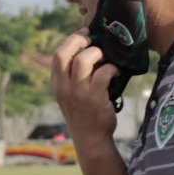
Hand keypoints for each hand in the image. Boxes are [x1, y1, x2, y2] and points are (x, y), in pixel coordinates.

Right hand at [49, 29, 120, 148]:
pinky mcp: (94, 98)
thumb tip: (90, 49)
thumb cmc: (84, 113)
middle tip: (93, 40)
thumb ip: (73, 76)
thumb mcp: (70, 94)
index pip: (57, 55)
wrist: (90, 139)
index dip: (70, 40)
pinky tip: (117, 71)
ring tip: (107, 58)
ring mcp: (78, 93)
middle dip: (79, 40)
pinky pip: (104, 73)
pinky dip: (112, 68)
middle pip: (64, 53)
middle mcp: (63, 87)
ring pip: (84, 60)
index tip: (84, 35)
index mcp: (56, 84)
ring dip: (98, 53)